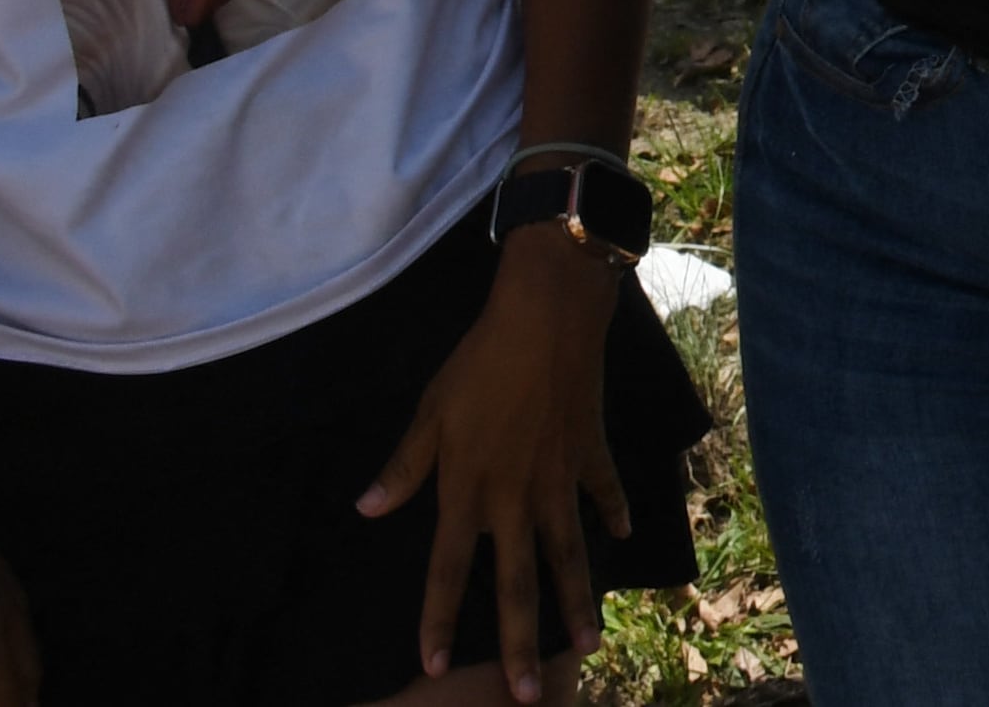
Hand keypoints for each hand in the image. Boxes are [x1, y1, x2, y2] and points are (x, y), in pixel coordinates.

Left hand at [360, 228, 629, 702]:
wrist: (547, 319)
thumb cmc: (479, 363)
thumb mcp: (431, 413)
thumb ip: (404, 466)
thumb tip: (367, 510)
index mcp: (469, 490)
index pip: (447, 571)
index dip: (438, 620)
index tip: (433, 666)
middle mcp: (516, 498)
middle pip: (518, 583)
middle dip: (520, 643)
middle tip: (526, 692)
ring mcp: (559, 479)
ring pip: (569, 555)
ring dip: (577, 601)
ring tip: (587, 642)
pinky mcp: (590, 452)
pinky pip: (602, 492)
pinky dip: (612, 513)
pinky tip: (622, 535)